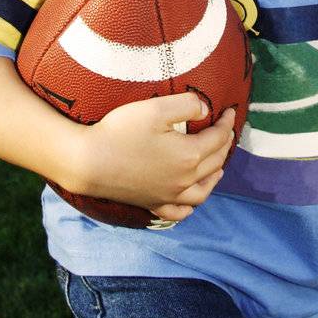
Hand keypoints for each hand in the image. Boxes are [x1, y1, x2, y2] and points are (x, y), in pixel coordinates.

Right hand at [69, 92, 236, 222]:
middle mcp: (184, 180)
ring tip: (218, 166)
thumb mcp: (156, 108)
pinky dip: (190, 206)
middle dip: (224, 145)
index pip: (218, 138)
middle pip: (214, 162)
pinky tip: (190, 200)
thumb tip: (206, 109)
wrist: (87, 162)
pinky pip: (179, 212)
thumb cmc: (120, 132)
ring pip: (202, 191)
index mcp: (189, 155)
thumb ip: (187, 105)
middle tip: (225, 131)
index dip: (227, 123)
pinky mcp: (151, 203)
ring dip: (214, 176)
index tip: (230, 111)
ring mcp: (168, 195)